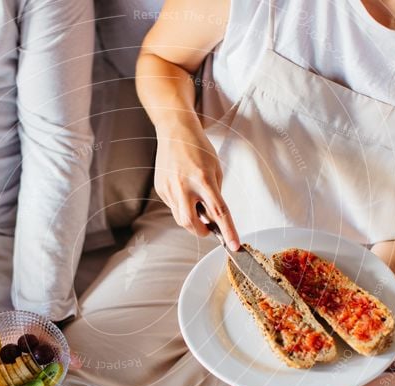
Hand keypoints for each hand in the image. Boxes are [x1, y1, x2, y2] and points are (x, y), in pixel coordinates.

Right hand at [154, 123, 239, 249]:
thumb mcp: (215, 169)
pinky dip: (181, 205)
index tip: (234, 245)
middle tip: (208, 229)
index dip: (228, 231)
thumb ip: (215, 193)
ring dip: (191, 218)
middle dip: (201, 232)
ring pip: (180, 217)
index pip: (219, 212)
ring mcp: (170, 188)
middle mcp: (184, 186)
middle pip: (191, 223)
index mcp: (203, 179)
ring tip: (195, 202)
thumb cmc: (198, 148)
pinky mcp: (160, 189)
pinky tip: (183, 189)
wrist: (175, 131)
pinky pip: (173, 206)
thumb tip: (212, 216)